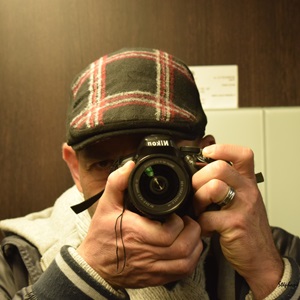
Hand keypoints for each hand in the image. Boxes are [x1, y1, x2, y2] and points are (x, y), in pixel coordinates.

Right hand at [77, 161, 202, 288]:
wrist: (94, 266)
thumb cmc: (101, 236)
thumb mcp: (106, 205)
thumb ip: (117, 182)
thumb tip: (131, 166)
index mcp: (136, 234)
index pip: (169, 233)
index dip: (179, 222)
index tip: (176, 214)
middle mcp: (147, 254)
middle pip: (183, 247)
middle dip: (192, 231)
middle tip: (187, 221)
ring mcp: (153, 269)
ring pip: (186, 261)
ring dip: (194, 245)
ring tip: (189, 232)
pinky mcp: (156, 278)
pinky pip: (182, 272)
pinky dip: (190, 260)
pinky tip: (187, 248)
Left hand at [192, 144, 282, 298]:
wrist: (260, 257)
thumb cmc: (246, 226)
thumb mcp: (240, 200)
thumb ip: (225, 184)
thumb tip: (197, 172)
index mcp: (247, 182)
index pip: (242, 154)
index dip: (222, 148)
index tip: (206, 153)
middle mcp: (247, 191)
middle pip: (220, 168)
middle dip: (199, 178)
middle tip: (196, 191)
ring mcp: (242, 207)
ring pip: (214, 188)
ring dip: (198, 199)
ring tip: (199, 210)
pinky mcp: (235, 225)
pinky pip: (208, 217)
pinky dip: (201, 223)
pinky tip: (205, 227)